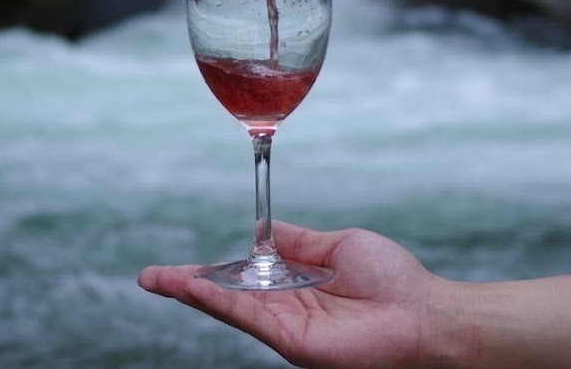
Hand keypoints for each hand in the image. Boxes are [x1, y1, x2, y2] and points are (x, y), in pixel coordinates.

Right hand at [138, 222, 460, 368]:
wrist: (422, 313)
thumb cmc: (392, 280)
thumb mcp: (337, 244)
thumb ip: (297, 241)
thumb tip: (260, 228)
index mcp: (296, 284)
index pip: (243, 276)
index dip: (213, 270)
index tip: (184, 265)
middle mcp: (286, 308)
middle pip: (226, 294)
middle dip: (187, 286)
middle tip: (148, 277)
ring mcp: (288, 326)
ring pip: (230, 307)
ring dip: (194, 291)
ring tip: (159, 280)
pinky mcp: (294, 341)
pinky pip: (250, 317)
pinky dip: (221, 300)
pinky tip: (196, 287)